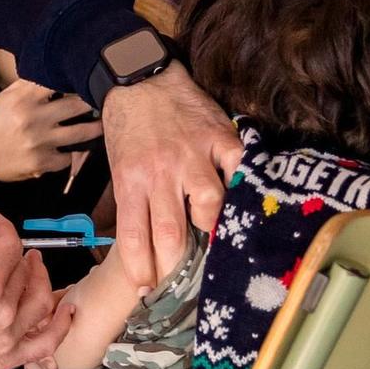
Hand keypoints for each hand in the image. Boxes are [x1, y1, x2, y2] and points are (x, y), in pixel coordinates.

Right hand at [0, 81, 103, 182]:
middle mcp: (32, 119)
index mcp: (23, 100)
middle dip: (93, 101)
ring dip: (96, 128)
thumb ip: (28, 84)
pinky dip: (71, 154)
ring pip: (81, 133)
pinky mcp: (42, 162)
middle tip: (106, 98)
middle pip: (76, 105)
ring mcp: (39, 142)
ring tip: (103, 122)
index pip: (57, 82)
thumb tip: (54, 70)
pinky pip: (69, 157)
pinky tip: (69, 149)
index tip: (89, 77)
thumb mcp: (6, 98)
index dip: (76, 79)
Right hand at [0, 209, 70, 368]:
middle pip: (24, 270)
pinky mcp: (9, 356)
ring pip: (41, 300)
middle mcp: (3, 309)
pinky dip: (61, 324)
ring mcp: (9, 336)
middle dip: (15, 252)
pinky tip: (66, 309)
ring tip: (34, 267)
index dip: (3, 227)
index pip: (9, 245)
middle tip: (3, 246)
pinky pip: (46, 340)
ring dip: (41, 278)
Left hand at [101, 63, 241, 287]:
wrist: (138, 79)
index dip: (141, 268)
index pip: (134, 236)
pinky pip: (238, 169)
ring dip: (213, 229)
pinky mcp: (219, 137)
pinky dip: (244, 187)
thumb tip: (152, 245)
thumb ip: (137, 200)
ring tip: (216, 243)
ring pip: (208, 205)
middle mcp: (160, 173)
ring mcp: (192, 155)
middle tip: (184, 283)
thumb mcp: (120, 167)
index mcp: (130, 182)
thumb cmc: (129, 128)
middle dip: (178, 264)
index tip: (146, 289)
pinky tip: (248, 203)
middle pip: (171, 231)